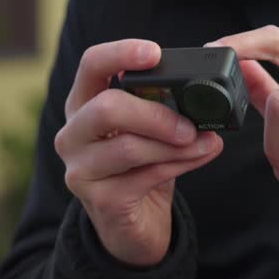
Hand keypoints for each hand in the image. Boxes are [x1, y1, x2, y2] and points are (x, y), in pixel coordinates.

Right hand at [56, 39, 223, 266]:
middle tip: (191, 123)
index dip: (120, 53)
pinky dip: (179, 165)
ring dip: (175, 145)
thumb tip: (205, 95)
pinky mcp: (99, 200)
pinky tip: (201, 156)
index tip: (154, 53)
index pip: (91, 65)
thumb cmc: (141, 167)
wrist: (133, 226)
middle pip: (107, 107)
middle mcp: (72, 134)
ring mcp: (80, 169)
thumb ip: (164, 108)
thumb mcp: (148, 130)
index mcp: (83, 104)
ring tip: (206, 142)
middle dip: (156, 113)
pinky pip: (144, 176)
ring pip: (129, 146)